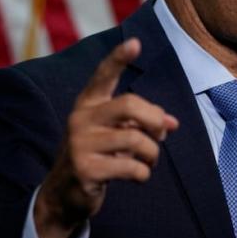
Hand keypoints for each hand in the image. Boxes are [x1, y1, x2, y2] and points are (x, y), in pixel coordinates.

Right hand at [34, 38, 178, 237]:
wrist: (64, 195)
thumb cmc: (98, 157)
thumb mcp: (117, 134)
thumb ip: (142, 123)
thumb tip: (172, 124)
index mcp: (88, 104)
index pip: (103, 75)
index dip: (119, 59)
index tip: (135, 43)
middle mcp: (80, 119)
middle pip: (129, 104)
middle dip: (154, 119)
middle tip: (162, 135)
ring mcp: (80, 144)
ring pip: (135, 138)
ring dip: (153, 153)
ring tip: (150, 161)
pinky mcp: (85, 169)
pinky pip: (131, 167)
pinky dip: (143, 173)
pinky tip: (138, 176)